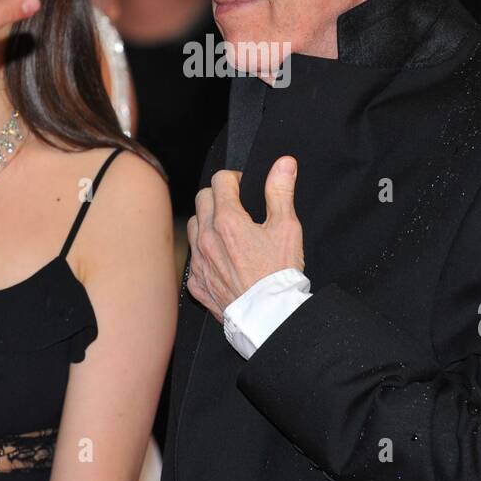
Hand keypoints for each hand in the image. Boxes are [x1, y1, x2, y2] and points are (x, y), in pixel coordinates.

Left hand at [186, 156, 303, 323]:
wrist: (269, 316)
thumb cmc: (279, 274)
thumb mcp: (287, 227)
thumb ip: (281, 191)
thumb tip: (283, 164)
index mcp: (228, 220)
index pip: (220, 180)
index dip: (235, 179)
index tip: (245, 188)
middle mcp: (207, 238)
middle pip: (202, 199)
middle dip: (219, 196)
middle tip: (238, 207)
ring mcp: (199, 261)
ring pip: (194, 226)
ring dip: (208, 222)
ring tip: (229, 232)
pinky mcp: (197, 283)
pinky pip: (194, 259)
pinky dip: (205, 253)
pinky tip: (222, 259)